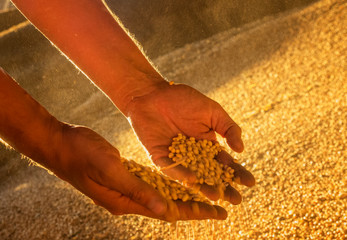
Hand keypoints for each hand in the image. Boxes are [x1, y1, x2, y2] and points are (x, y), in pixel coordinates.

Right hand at [52, 124, 225, 220]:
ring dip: (185, 195)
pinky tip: (180, 179)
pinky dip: (169, 182)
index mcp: (127, 201)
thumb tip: (166, 211)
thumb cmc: (83, 156)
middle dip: (196, 206)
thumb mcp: (111, 170)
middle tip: (222, 207)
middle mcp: (129, 198)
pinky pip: (152, 182)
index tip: (217, 213)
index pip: (168, 211)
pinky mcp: (126, 174)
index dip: (194, 212)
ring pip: (163, 194)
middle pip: (170, 205)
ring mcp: (127, 187)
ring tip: (207, 194)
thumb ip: (138, 190)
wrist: (62, 146)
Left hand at [126, 83, 254, 203]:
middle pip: (211, 175)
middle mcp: (193, 155)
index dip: (238, 173)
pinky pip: (170, 168)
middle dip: (224, 187)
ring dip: (204, 186)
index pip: (225, 163)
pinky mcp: (159, 157)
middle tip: (236, 200)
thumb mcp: (212, 111)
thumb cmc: (184, 100)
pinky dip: (181, 173)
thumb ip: (228, 128)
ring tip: (216, 196)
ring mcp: (177, 158)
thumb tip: (241, 150)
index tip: (250, 182)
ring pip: (192, 176)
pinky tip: (192, 180)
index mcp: (208, 145)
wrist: (153, 93)